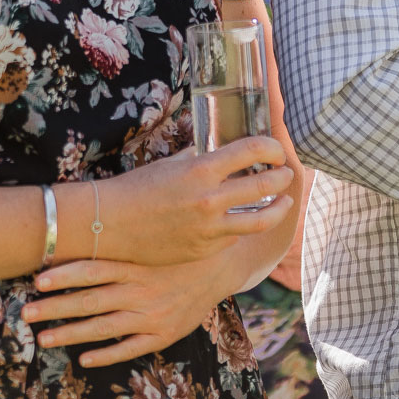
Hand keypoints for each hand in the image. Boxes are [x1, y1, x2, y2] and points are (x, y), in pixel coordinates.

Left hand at [23, 255, 238, 366]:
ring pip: (103, 327)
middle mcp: (140, 290)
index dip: (64, 275)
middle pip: (90, 301)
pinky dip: (106, 354)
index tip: (37, 281)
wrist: (222, 265)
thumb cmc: (177, 247)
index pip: (93, 269)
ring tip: (43, 339)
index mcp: (135, 264)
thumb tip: (85, 220)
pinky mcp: (164, 334)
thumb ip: (122, 235)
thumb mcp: (152, 236)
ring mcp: (151, 315)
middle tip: (26, 314)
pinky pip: (130, 348)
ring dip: (71, 334)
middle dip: (54, 309)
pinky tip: (83, 358)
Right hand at [95, 139, 293, 267]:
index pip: (252, 150)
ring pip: (261, 220)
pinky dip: (241, 226)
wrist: (112, 224)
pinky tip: (242, 220)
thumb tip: (223, 151)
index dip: (271, 148)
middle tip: (287, 174)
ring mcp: (209, 229)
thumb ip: (201, 158)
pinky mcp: (205, 250)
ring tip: (284, 202)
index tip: (276, 150)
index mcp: (201, 169)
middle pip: (265, 186)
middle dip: (283, 177)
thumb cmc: (138, 188)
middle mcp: (209, 199)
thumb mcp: (173, 163)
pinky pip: (234, 237)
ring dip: (278, 208)